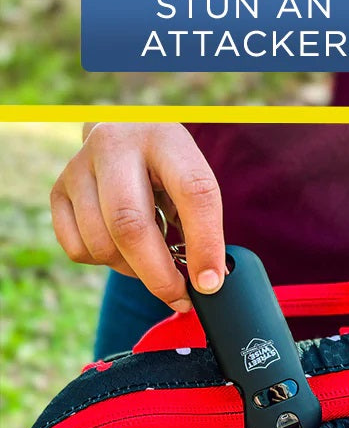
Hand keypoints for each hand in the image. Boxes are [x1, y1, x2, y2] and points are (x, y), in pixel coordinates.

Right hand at [50, 124, 225, 312]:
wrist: (124, 130)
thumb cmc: (168, 162)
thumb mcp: (191, 173)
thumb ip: (201, 218)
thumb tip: (207, 280)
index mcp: (166, 138)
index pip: (193, 192)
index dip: (205, 242)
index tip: (211, 283)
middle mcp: (116, 146)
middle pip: (131, 224)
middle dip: (158, 273)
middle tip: (180, 297)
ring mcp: (80, 168)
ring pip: (101, 242)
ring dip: (132, 269)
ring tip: (153, 263)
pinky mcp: (58, 189)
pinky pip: (77, 248)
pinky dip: (104, 262)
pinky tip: (123, 248)